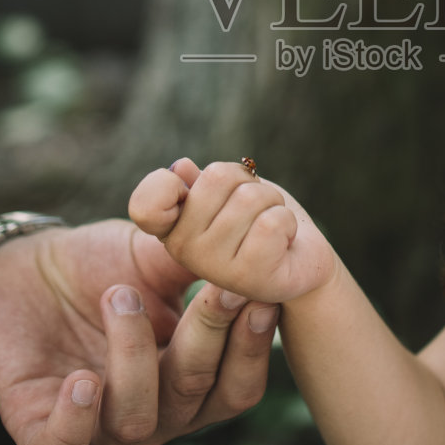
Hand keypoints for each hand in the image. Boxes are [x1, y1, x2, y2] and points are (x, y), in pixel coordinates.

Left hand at [0, 216, 276, 444]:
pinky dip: (74, 422)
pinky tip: (82, 380)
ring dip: (133, 355)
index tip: (258, 296)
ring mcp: (100, 429)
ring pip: (136, 419)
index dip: (252, 347)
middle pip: (195, 396)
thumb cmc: (102, 265)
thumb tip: (260, 244)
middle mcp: (156, 417)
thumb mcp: (157, 256)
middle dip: (208, 339)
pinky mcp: (38, 432)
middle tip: (213, 289)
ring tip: (119, 295)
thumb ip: (204, 259)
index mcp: (193, 382)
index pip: (238, 386)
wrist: (23, 264)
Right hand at [130, 157, 336, 304]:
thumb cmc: (259, 221)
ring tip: (271, 227)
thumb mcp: (228, 195)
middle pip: (217, 176)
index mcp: (171, 227)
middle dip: (249, 183)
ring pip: (249, 198)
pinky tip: (283, 242)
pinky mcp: (247, 277)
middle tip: (255, 210)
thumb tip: (181, 167)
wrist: (299, 262)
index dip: (164, 185)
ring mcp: (212, 267)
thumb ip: (200, 182)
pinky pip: (271, 223)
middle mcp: (183, 250)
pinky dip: (286, 221)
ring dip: (272, 202)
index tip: (185, 190)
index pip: (145, 204)